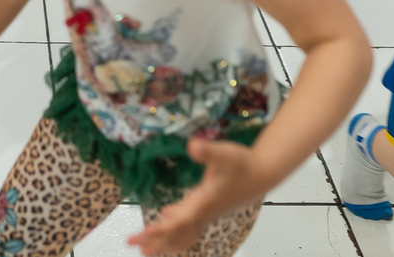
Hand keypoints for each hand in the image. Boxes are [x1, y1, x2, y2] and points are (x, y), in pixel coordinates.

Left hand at [127, 139, 266, 254]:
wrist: (262, 173)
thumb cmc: (243, 163)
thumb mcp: (226, 153)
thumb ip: (209, 151)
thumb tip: (192, 146)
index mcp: (203, 202)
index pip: (177, 222)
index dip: (158, 231)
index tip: (138, 237)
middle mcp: (203, 212)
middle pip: (176, 233)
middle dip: (155, 240)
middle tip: (132, 245)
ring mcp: (206, 212)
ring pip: (183, 233)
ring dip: (164, 240)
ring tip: (145, 249)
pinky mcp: (209, 208)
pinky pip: (189, 226)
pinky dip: (175, 228)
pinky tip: (164, 216)